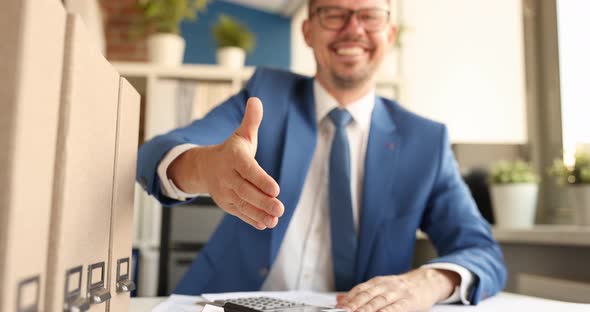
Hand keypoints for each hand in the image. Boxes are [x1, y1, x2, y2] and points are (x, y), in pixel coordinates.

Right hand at [167, 97, 283, 229]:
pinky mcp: (226, 204)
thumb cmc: (232, 150)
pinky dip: (251, 219)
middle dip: (263, 201)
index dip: (261, 180)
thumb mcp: (242, 134)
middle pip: (246, 191)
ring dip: (259, 213)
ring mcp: (225, 192)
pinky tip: (265, 224)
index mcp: (233, 158)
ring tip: (275, 219)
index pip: (248, 170)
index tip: (276, 189)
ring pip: (243, 204)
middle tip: (280, 208)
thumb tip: (256, 100)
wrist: (205, 167)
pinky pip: (239, 212)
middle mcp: (227, 176)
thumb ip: (251, 121)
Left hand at [336, 268, 459, 311]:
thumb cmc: (400, 288)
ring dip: (366, 309)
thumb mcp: (380, 286)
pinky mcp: (409, 301)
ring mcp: (397, 293)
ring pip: (379, 302)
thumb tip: (339, 300)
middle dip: (353, 305)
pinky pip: (396, 308)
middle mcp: (386, 286)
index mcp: (377, 282)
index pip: (359, 290)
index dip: (348, 299)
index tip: (338, 308)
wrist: (425, 282)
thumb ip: (361, 293)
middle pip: (366, 296)